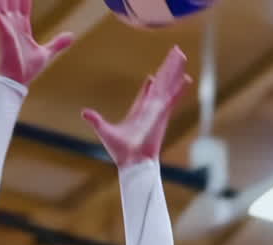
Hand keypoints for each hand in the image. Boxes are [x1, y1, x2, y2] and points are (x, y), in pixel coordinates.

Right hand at [0, 0, 73, 84]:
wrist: (17, 82)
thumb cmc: (27, 70)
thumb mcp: (46, 53)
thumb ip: (57, 43)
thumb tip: (71, 36)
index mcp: (22, 27)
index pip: (24, 5)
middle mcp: (12, 24)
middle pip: (12, 0)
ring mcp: (6, 27)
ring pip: (3, 3)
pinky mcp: (2, 32)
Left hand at [82, 46, 191, 167]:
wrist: (132, 162)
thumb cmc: (120, 152)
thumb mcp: (105, 131)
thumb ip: (96, 120)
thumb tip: (84, 113)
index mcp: (139, 111)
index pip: (145, 94)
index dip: (149, 85)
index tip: (152, 76)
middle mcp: (151, 108)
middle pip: (160, 83)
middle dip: (167, 69)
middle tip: (174, 54)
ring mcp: (157, 110)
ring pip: (167, 85)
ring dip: (174, 70)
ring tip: (181, 55)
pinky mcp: (161, 114)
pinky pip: (172, 98)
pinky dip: (180, 89)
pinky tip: (188, 78)